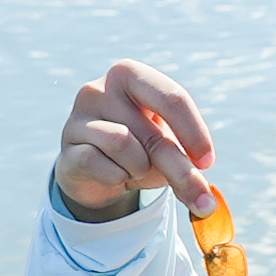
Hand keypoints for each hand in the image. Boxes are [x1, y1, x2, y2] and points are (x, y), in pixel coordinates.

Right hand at [55, 53, 212, 223]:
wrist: (93, 169)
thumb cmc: (138, 148)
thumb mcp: (164, 148)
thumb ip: (184, 163)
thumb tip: (203, 198)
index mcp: (131, 75)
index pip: (172, 98)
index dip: (195, 132)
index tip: (208, 162)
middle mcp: (100, 88)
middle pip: (154, 134)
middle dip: (181, 170)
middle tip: (202, 200)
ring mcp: (78, 117)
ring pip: (126, 148)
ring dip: (141, 169)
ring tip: (136, 169)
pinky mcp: (67, 148)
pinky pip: (102, 167)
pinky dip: (117, 178)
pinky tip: (115, 175)